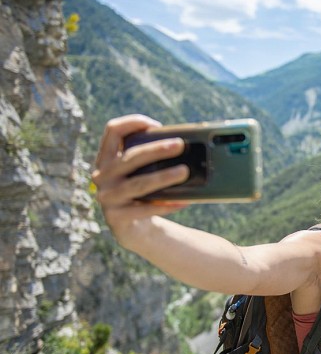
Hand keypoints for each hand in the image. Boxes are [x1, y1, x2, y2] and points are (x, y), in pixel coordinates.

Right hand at [91, 115, 188, 242]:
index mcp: (107, 159)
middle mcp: (102, 176)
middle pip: (130, 158)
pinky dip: (167, 205)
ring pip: (139, 184)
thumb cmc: (143, 194)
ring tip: (184, 172)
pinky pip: (146, 209)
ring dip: (163, 177)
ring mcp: (108, 198)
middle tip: (180, 145)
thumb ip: (152, 158)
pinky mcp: (117, 218)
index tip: (156, 125)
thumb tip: (186, 142)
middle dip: (156, 150)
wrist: (134, 229)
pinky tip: (184, 201)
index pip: (112, 131)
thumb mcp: (142, 173)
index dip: (132, 123)